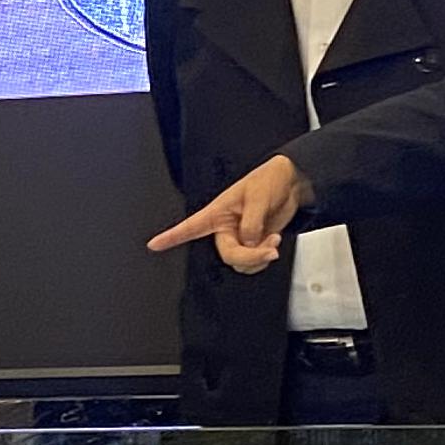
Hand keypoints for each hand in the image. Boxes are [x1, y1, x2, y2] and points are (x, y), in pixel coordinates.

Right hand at [150, 154, 308, 271]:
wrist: (291, 184)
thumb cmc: (269, 181)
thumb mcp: (258, 198)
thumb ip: (251, 223)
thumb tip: (247, 243)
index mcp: (218, 212)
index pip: (191, 226)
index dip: (171, 236)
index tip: (154, 244)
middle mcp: (225, 228)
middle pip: (228, 255)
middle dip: (249, 256)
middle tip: (268, 250)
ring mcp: (240, 237)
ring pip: (241, 263)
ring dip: (259, 257)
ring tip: (273, 241)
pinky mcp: (254, 244)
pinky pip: (253, 262)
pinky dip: (265, 256)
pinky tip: (273, 243)